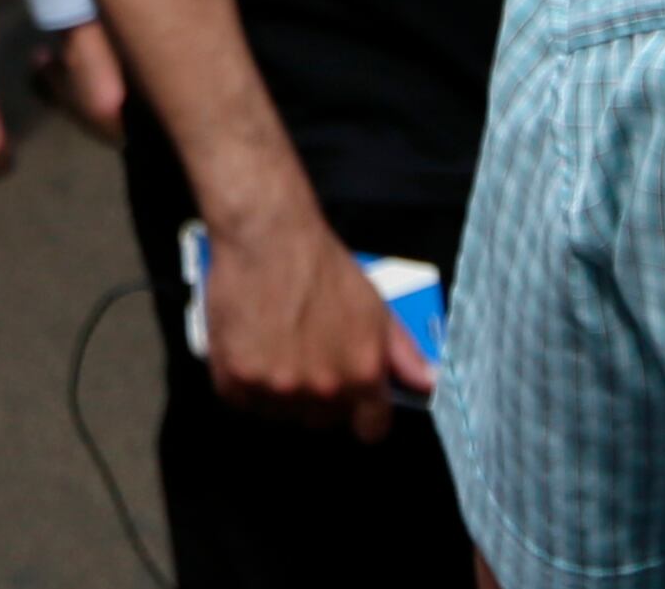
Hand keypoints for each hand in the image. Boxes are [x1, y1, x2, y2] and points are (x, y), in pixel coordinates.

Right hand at [204, 202, 430, 440]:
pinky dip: (240, 382)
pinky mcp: (236, 376)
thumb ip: (404, 354)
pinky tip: (246, 349)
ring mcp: (277, 386)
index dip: (361, 415)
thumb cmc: (322, 265)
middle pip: (320, 420)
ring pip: (279, 413)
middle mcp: (323, 388)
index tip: (350, 402)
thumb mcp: (376, 307)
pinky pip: (239, 399)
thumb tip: (428, 385)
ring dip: (276, 392)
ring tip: (271, 349)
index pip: (370, 429)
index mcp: (362, 375)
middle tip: (303, 356)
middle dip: (315, 396)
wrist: (266, 235)